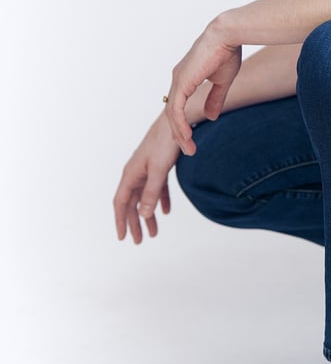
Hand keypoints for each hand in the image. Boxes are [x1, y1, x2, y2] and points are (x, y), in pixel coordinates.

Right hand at [114, 114, 179, 243]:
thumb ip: (151, 192)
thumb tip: (143, 214)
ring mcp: (147, 170)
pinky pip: (157, 188)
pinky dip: (160, 200)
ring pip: (145, 197)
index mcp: (131, 174)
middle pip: (132, 203)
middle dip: (135, 223)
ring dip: (148, 214)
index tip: (122, 238)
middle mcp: (136, 173)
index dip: (120, 221)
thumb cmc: (165, 144)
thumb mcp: (159, 171)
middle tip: (139, 241)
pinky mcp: (159, 166)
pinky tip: (165, 211)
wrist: (176, 121)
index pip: (121, 202)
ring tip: (153, 233)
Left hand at [164, 16, 241, 154]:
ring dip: (180, 133)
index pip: (179, 105)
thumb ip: (215, 98)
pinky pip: (176, 110)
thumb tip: (210, 116)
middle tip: (188, 149)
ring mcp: (178, 80)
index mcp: (186, 78)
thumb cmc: (227, 51)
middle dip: (179, 133)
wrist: (228, 35)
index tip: (188, 138)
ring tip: (189, 149)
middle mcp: (178, 79)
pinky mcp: (182, 82)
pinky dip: (180, 125)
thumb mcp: (222, 81)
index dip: (182, 123)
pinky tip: (186, 136)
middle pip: (173, 112)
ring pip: (173, 114)